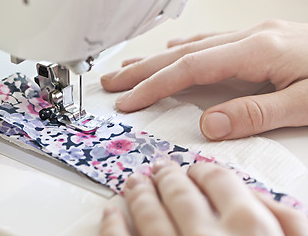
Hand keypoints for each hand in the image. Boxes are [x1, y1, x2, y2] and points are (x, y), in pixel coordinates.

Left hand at [99, 161, 307, 235]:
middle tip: (157, 169)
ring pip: (148, 213)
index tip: (195, 170)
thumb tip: (259, 197)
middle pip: (180, 194)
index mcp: (251, 231)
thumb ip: (288, 225)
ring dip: (138, 194)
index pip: (221, 182)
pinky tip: (111, 213)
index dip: (206, 172)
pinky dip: (113, 226)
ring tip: (133, 182)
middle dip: (167, 178)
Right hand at [101, 20, 307, 139]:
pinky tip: (172, 52)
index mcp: (257, 51)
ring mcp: (252, 37)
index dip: (154, 86)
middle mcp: (249, 39)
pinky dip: (184, 51)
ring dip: (156, 59)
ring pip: (192, 47)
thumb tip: (210, 124)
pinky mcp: (257, 42)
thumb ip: (255, 113)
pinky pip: (210, 43)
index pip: (190, 70)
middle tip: (112, 81)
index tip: (128, 101)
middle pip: (181, 54)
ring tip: (129, 68)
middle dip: (142, 70)